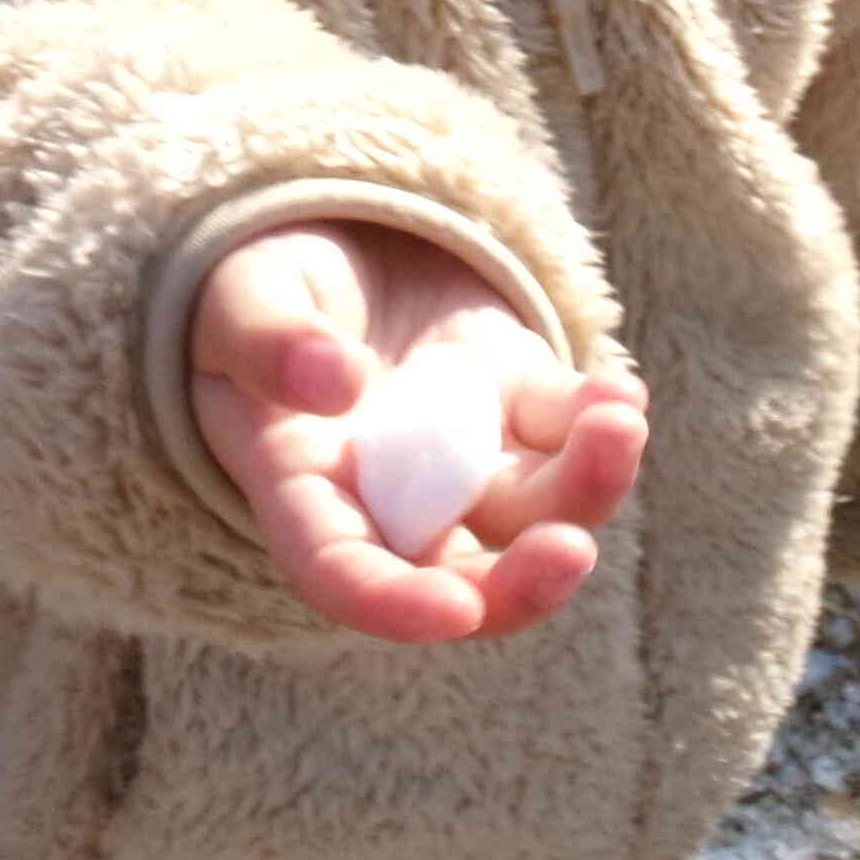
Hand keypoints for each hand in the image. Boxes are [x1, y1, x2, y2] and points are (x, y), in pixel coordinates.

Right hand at [189, 220, 647, 644]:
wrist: (334, 246)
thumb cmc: (262, 290)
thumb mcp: (239, 303)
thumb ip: (268, 341)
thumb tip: (334, 382)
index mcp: (305, 489)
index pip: (341, 571)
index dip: (394, 605)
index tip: (456, 612)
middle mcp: (395, 498)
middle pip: (464, 582)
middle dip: (522, 585)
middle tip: (570, 552)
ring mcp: (469, 457)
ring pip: (539, 513)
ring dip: (588, 485)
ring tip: (618, 419)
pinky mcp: (521, 402)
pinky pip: (573, 434)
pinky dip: (606, 422)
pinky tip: (620, 393)